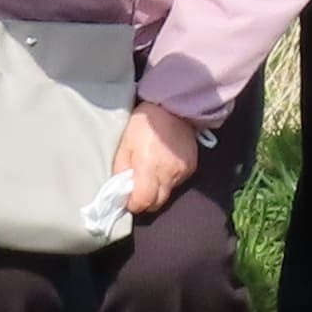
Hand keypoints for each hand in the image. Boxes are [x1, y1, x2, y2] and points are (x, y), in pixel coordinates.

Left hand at [114, 99, 200, 218]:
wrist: (173, 108)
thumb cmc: (144, 124)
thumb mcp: (124, 145)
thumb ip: (121, 171)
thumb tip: (121, 192)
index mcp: (148, 166)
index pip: (142, 202)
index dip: (132, 204)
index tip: (127, 198)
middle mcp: (168, 173)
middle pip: (156, 203)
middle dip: (145, 200)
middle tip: (137, 189)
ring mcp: (182, 171)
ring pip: (167, 194)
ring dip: (157, 189)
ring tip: (151, 173)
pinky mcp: (191, 168)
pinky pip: (177, 183)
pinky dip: (168, 179)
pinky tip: (164, 165)